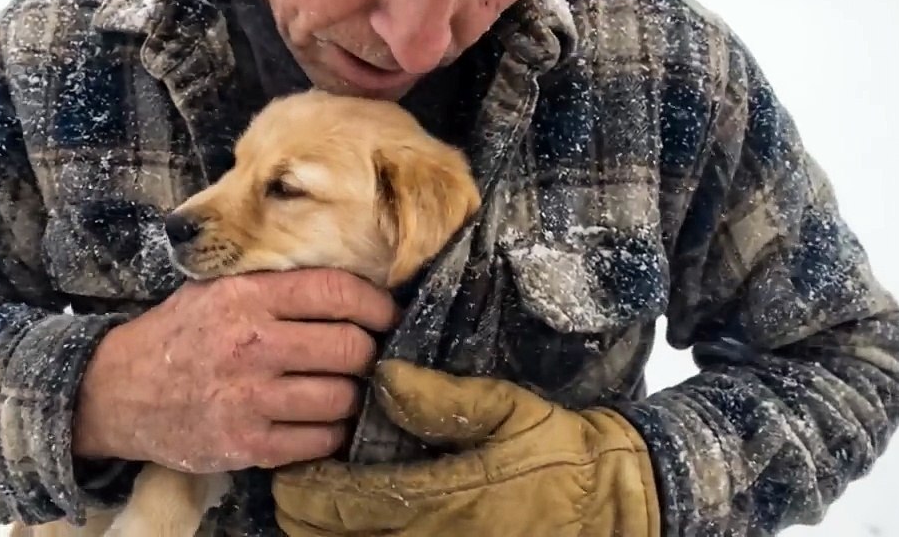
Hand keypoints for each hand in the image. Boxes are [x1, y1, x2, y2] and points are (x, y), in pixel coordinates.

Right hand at [71, 268, 399, 472]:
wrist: (115, 391)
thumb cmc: (178, 334)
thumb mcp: (214, 287)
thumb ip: (273, 281)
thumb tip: (349, 281)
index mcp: (246, 297)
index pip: (337, 292)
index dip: (376, 304)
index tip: (386, 314)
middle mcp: (250, 345)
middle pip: (350, 348)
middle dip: (368, 352)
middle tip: (365, 355)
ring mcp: (248, 399)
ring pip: (341, 397)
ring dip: (352, 395)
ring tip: (341, 388)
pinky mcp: (245, 444)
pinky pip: (318, 440)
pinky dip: (330, 432)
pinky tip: (319, 420)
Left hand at [272, 359, 660, 536]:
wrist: (612, 502)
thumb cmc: (559, 451)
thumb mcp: (507, 409)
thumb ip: (441, 398)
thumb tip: (383, 377)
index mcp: (443, 500)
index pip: (347, 503)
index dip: (306, 490)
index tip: (286, 473)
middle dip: (302, 519)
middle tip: (288, 493)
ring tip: (309, 515)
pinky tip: (353, 532)